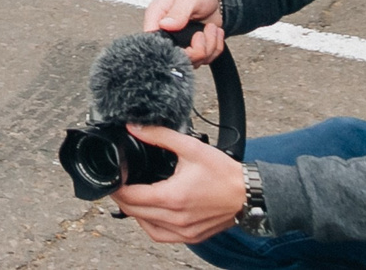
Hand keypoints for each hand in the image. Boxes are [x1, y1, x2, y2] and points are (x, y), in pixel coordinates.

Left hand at [113, 125, 245, 244]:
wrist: (250, 194)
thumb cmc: (224, 173)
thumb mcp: (191, 147)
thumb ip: (159, 136)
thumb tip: (134, 127)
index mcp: (173, 198)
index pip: (131, 198)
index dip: (116, 187)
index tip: (114, 177)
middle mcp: (177, 219)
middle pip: (134, 212)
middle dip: (122, 197)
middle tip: (118, 183)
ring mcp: (185, 231)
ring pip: (146, 227)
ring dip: (135, 213)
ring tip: (132, 196)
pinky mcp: (192, 236)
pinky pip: (162, 236)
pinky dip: (151, 225)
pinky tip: (150, 212)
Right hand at [144, 0, 226, 65]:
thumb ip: (178, 12)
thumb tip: (165, 24)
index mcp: (157, 19)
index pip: (154, 42)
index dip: (170, 48)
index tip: (187, 39)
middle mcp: (167, 34)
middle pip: (177, 58)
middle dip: (197, 50)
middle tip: (202, 34)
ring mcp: (181, 43)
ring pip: (194, 61)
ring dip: (209, 47)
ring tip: (211, 28)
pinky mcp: (195, 47)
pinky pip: (207, 59)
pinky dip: (216, 48)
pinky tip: (215, 32)